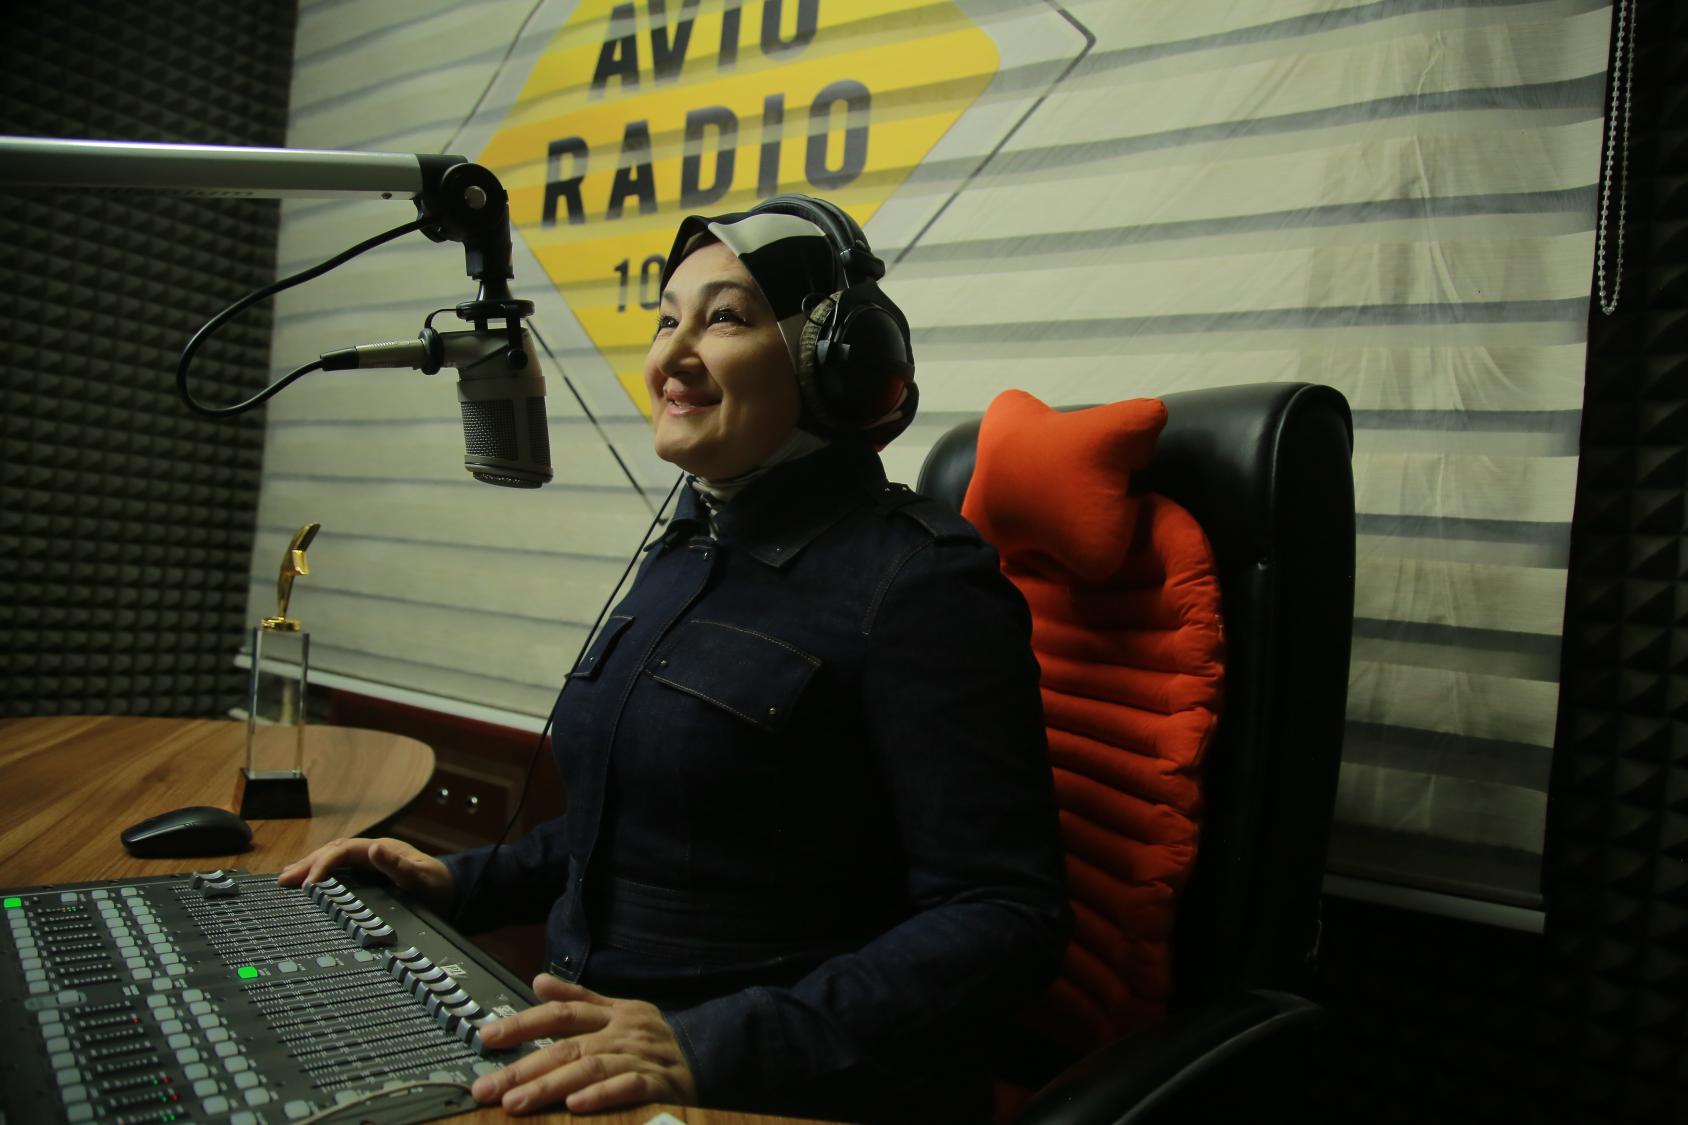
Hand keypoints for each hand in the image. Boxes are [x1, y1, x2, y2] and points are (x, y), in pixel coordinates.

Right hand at [275, 836, 453, 913]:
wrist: (451, 892)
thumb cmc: (437, 886)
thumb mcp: (421, 879)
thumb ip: (399, 866)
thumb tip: (375, 848)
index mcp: (381, 849)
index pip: (343, 850)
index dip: (323, 863)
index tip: (308, 883)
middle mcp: (372, 853)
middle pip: (332, 852)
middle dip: (307, 864)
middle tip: (283, 881)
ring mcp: (369, 863)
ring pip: (332, 860)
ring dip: (309, 867)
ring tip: (285, 879)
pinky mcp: (368, 875)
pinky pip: (338, 870)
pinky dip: (319, 874)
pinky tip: (306, 883)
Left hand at [470, 974, 696, 1114]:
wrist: (709, 1057)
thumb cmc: (653, 1041)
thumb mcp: (619, 1012)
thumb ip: (578, 999)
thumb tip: (538, 981)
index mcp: (612, 1013)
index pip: (562, 1013)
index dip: (523, 1024)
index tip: (486, 1038)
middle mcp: (623, 1031)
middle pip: (567, 1046)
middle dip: (524, 1068)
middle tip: (489, 1088)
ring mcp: (641, 1056)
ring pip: (590, 1068)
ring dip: (551, 1085)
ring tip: (517, 1103)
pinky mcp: (659, 1084)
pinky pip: (628, 1087)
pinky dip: (602, 1094)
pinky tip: (577, 1105)